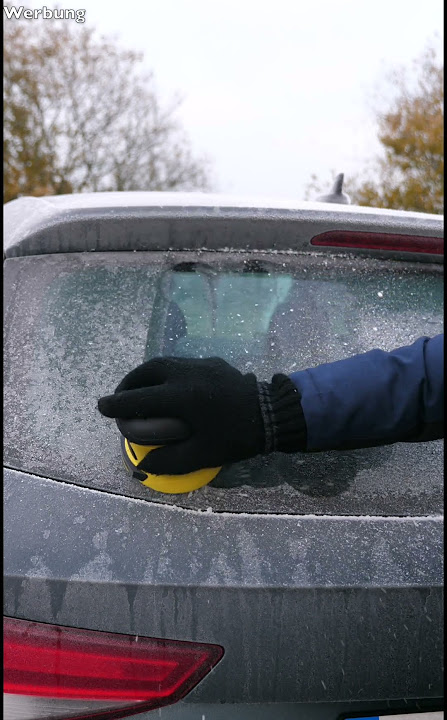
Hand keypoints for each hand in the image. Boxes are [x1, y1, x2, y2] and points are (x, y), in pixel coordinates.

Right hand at [98, 357, 304, 474]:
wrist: (274, 414)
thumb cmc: (237, 437)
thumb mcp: (203, 455)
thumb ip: (169, 461)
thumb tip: (143, 465)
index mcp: (181, 397)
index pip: (139, 398)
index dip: (117, 404)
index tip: (101, 407)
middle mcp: (186, 374)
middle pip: (147, 371)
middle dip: (128, 383)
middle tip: (120, 397)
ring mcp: (201, 365)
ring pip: (164, 363)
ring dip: (146, 375)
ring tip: (139, 389)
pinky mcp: (213, 363)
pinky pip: (181, 364)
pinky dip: (166, 372)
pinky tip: (169, 386)